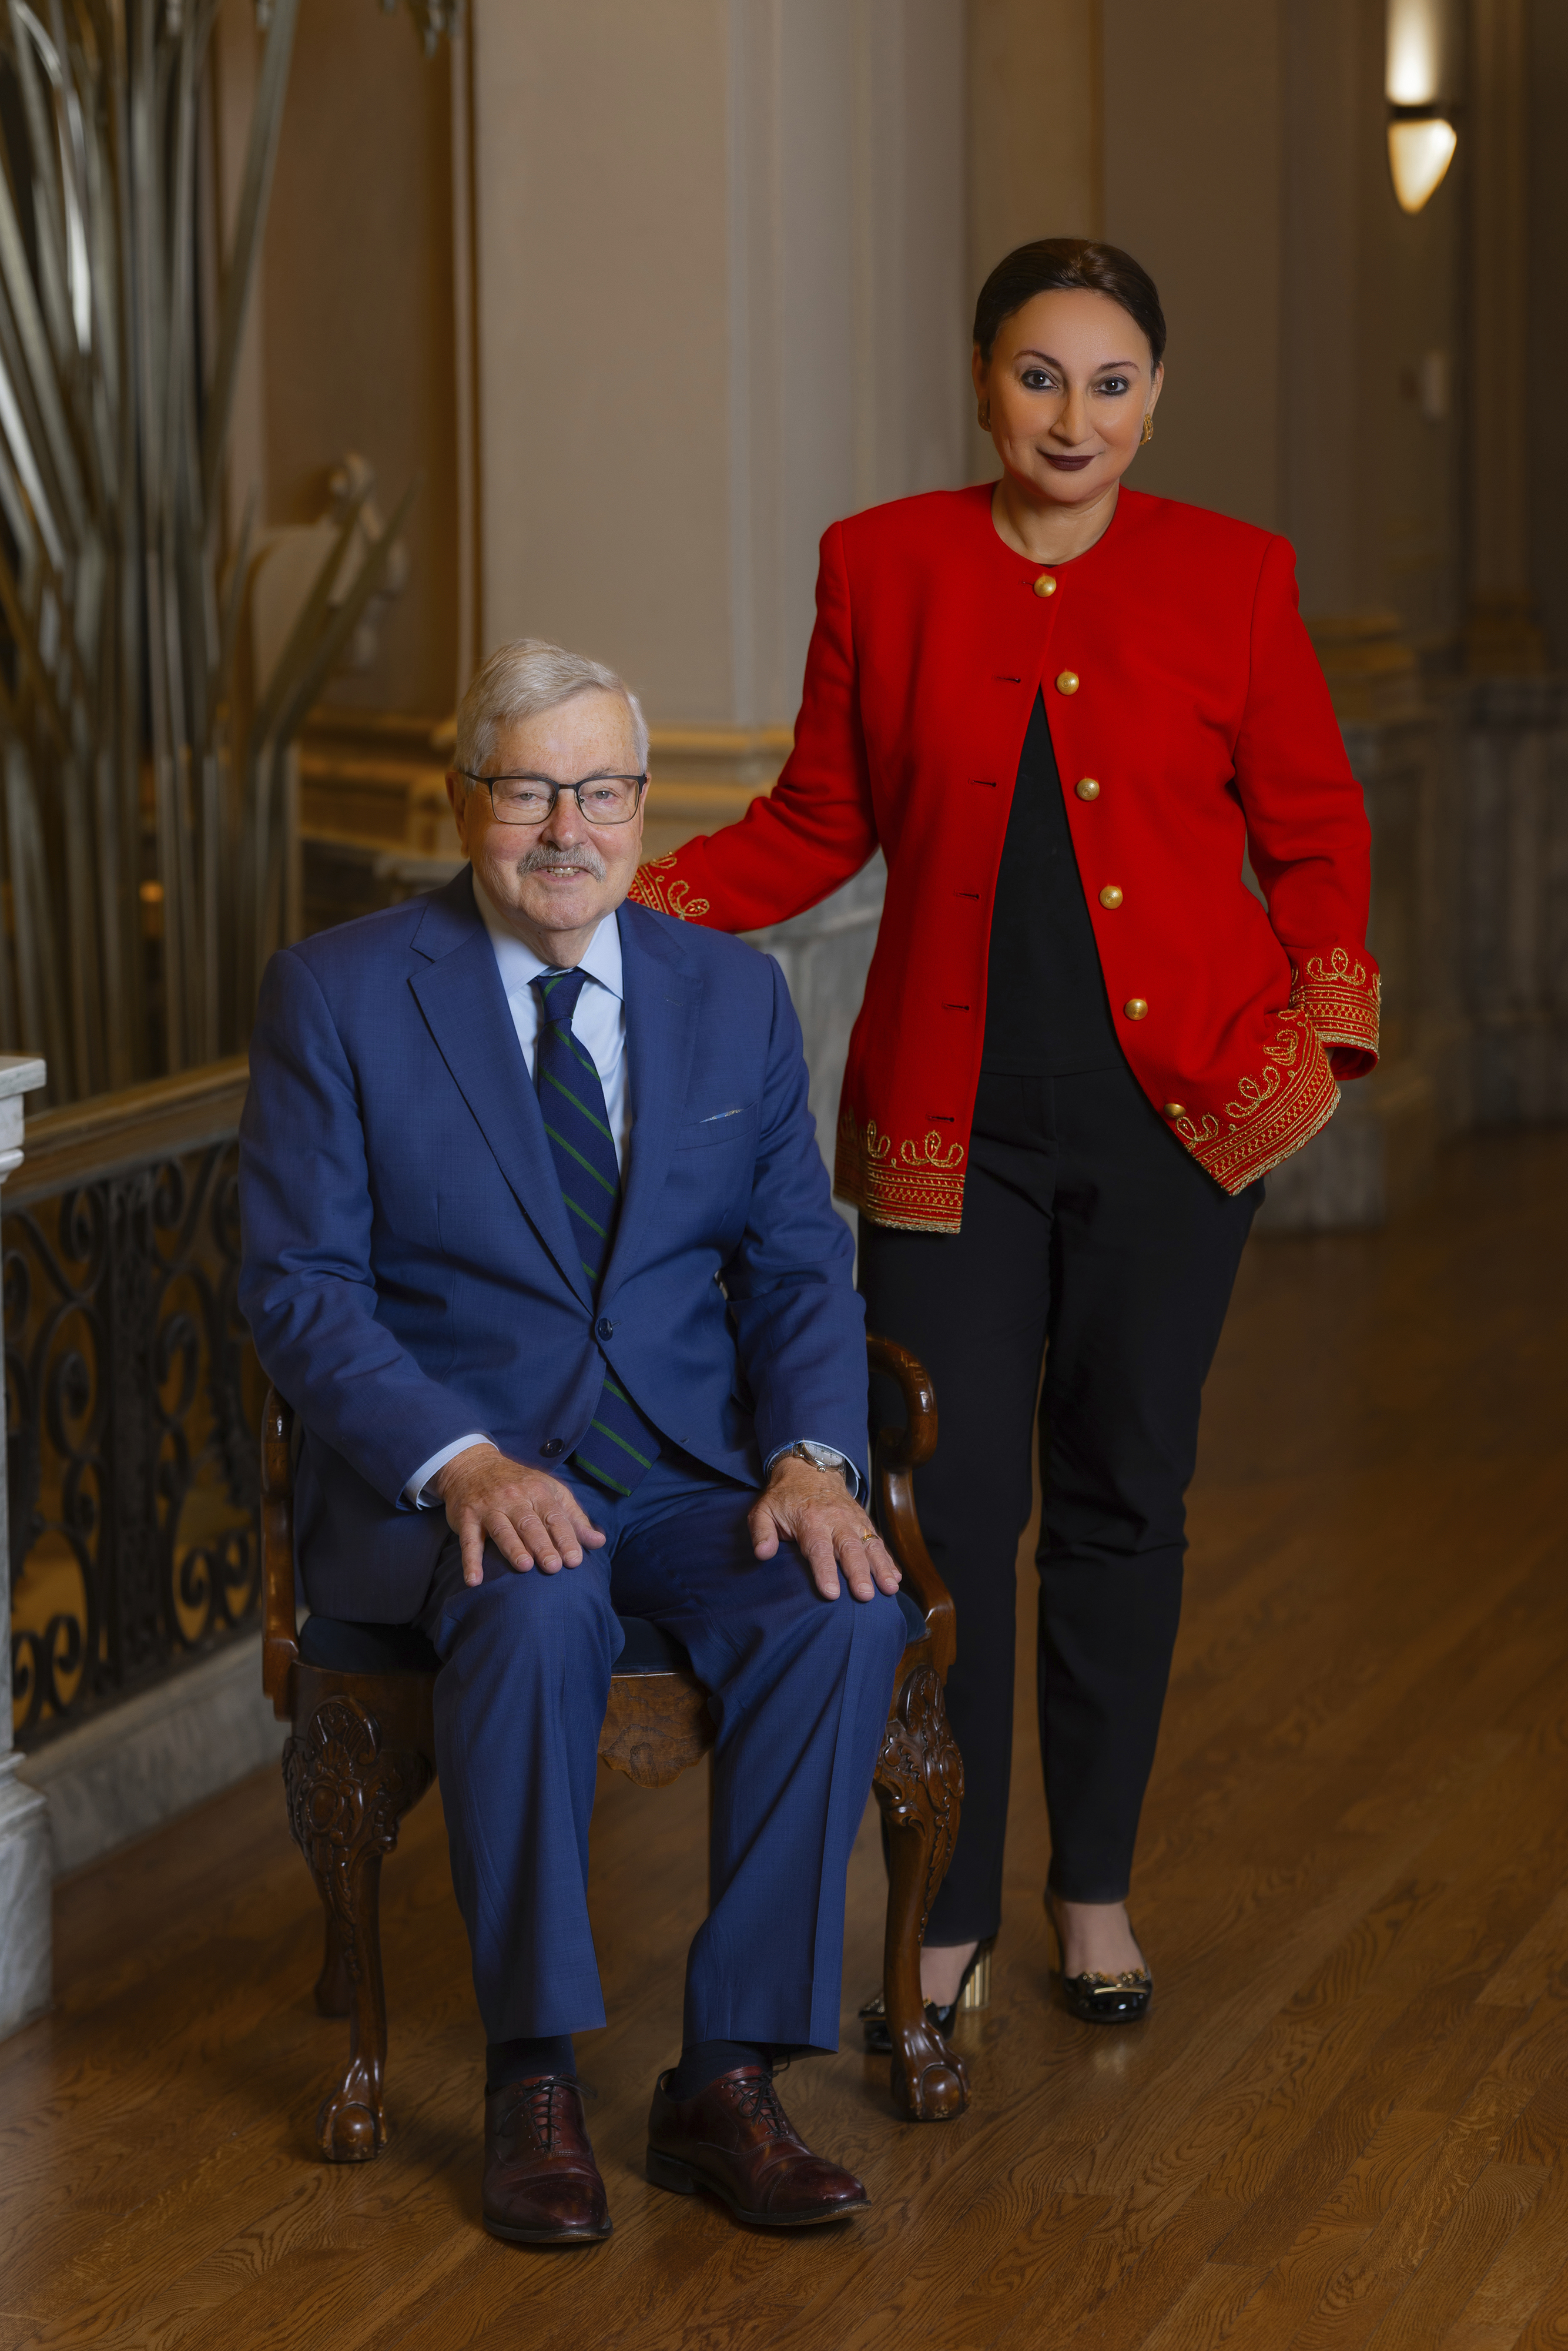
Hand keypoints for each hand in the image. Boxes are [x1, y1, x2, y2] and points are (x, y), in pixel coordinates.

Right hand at [433, 1444, 606, 1587]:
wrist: (474, 1465)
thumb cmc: (520, 1484)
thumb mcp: (551, 1492)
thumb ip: (574, 1518)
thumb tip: (599, 1542)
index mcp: (538, 1491)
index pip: (554, 1516)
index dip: (565, 1538)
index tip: (574, 1560)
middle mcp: (514, 1498)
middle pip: (529, 1523)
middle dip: (542, 1545)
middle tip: (553, 1566)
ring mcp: (489, 1507)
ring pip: (502, 1529)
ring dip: (513, 1548)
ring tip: (524, 1566)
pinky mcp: (466, 1517)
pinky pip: (468, 1540)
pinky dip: (470, 1560)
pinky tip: (474, 1580)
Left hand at [749, 1456, 901, 1603]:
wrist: (808, 1468)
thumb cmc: (784, 1497)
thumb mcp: (762, 1510)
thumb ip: (761, 1532)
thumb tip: (762, 1554)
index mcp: (810, 1520)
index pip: (818, 1549)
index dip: (825, 1571)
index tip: (831, 1593)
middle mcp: (835, 1520)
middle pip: (849, 1548)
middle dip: (858, 1572)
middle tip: (865, 1595)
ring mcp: (853, 1520)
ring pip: (869, 1544)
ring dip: (881, 1567)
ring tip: (890, 1588)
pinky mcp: (863, 1521)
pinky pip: (878, 1540)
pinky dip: (888, 1559)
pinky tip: (895, 1577)